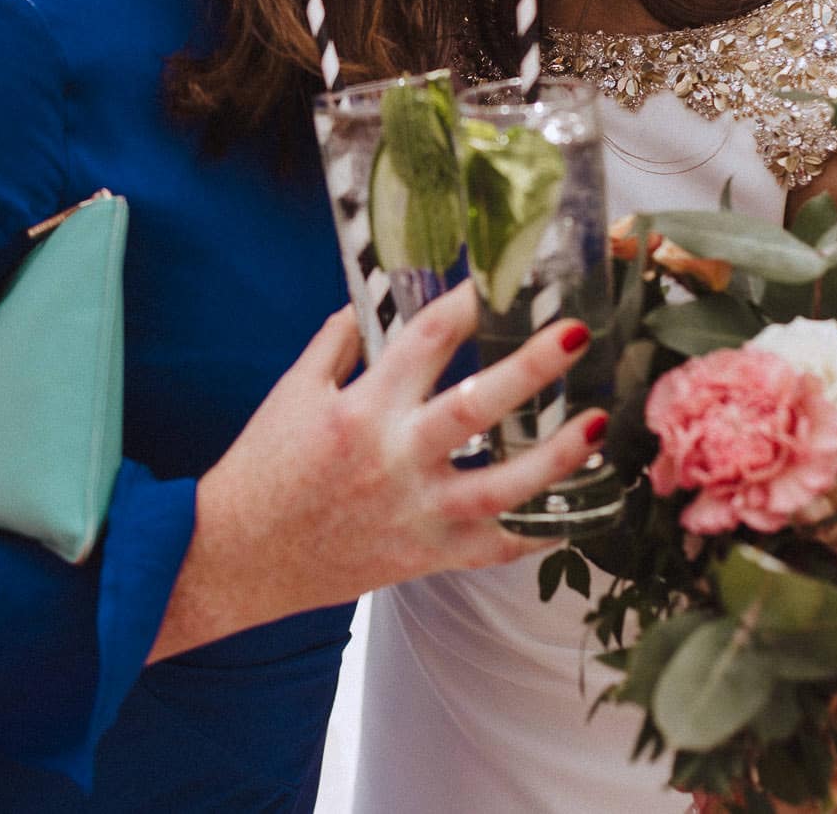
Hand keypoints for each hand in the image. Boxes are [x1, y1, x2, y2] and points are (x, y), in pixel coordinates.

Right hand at [166, 284, 604, 652]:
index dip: (468, 302)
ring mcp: (417, 514)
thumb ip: (335, 345)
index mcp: (362, 408)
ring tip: (599, 424)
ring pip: (503, 488)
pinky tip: (581, 509)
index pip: (426, 340)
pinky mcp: (426, 559)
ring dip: (556, 457)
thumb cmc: (263, 469)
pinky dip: (541, 532)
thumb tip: (366, 303)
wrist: (237, 558)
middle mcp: (395, 458)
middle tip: (576, 332)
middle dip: (531, 368)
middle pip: (476, 407)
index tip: (503, 277)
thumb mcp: (292, 392)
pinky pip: (497, 549)